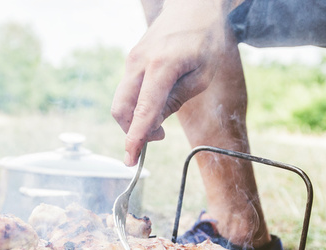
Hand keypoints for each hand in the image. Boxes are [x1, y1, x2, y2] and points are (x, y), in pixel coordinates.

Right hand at [111, 0, 231, 164]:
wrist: (192, 7)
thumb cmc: (204, 39)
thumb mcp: (202, 74)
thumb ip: (176, 100)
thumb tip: (153, 123)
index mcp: (161, 66)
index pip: (143, 111)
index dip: (136, 138)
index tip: (130, 158)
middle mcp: (139, 63)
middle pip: (121, 109)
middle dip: (133, 131)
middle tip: (159, 135)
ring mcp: (131, 61)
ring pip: (121, 102)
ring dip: (136, 119)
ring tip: (161, 119)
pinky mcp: (131, 61)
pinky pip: (127, 91)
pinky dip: (137, 105)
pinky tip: (156, 102)